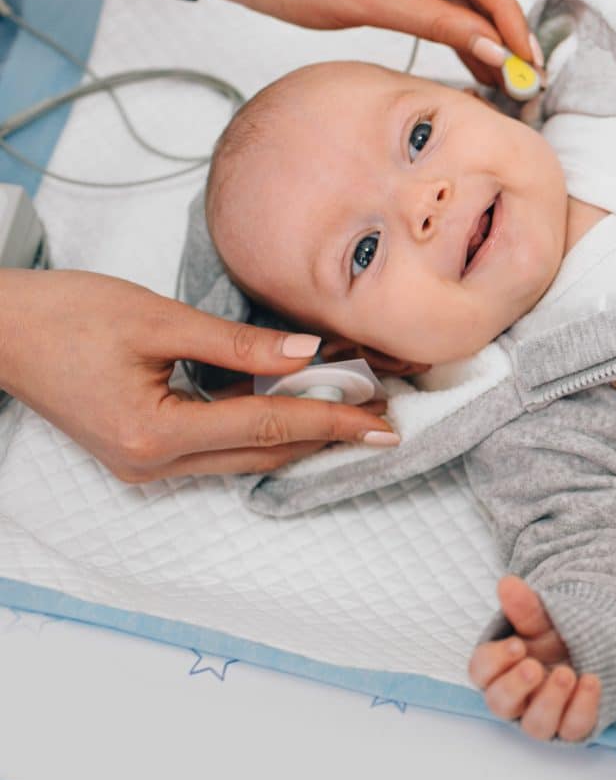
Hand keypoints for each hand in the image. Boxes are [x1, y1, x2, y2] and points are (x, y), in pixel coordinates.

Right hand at [0, 269, 397, 482]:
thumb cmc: (65, 315)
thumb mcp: (157, 319)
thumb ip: (238, 344)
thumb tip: (308, 352)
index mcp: (154, 434)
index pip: (267, 428)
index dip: (333, 422)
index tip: (383, 422)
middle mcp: (152, 464)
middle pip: (263, 453)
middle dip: (327, 434)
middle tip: (385, 414)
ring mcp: (146, 465)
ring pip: (244, 456)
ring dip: (299, 433)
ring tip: (354, 407)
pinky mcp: (144, 451)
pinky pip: (219, 446)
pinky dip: (262, 426)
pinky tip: (297, 403)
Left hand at [102, 0, 538, 86]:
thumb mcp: (370, 2)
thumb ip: (437, 24)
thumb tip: (492, 50)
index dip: (505, 11)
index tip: (526, 53)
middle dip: (498, 24)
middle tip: (524, 70)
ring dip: (480, 31)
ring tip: (504, 76)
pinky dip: (456, 27)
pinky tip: (478, 60)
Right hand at [469, 575, 602, 742]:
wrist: (590, 649)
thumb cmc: (552, 637)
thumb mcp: (540, 619)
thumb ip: (524, 606)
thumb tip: (507, 583)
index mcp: (499, 670)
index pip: (481, 672)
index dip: (494, 661)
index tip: (517, 645)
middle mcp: (516, 698)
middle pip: (500, 704)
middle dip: (516, 686)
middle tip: (534, 666)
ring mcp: (542, 715)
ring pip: (535, 725)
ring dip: (550, 701)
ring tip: (567, 674)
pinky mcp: (569, 726)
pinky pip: (572, 728)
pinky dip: (583, 706)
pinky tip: (592, 681)